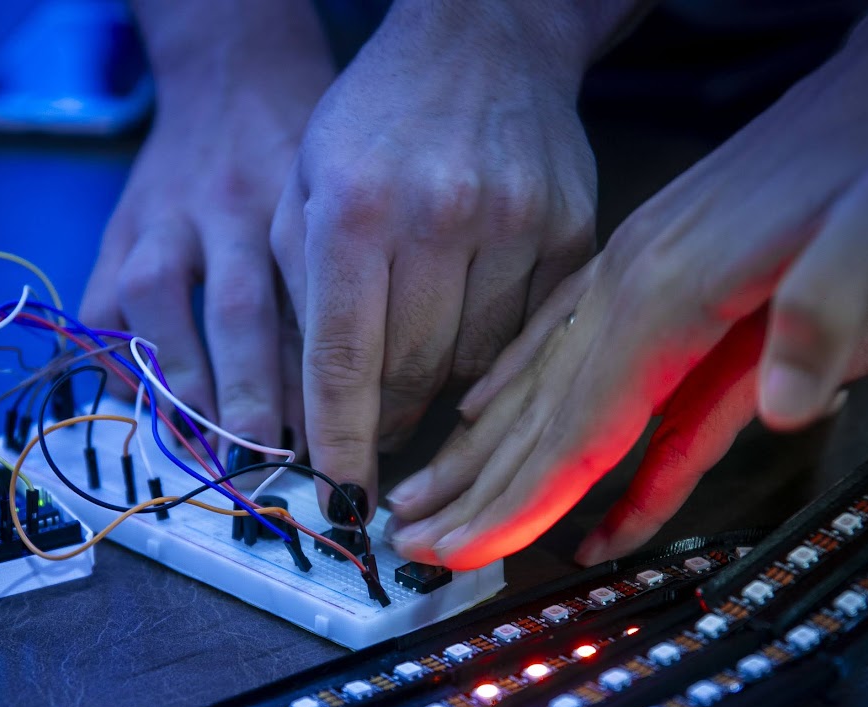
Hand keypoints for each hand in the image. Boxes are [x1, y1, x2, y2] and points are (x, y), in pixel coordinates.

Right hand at [80, 2, 332, 447]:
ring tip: (202, 443)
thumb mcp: (340, 208)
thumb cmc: (303, 161)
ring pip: (161, 302)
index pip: (314, 309)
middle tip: (268, 458)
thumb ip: (343, 290)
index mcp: (299, 207)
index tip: (334, 447)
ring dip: (181, 381)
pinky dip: (118, 359)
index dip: (320, 386)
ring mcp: (164, 218)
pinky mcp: (119, 231)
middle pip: (240, 309)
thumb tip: (358, 406)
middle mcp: (231, 209)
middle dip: (252, 395)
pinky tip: (144, 404)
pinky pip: (103, 304)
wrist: (232, 76)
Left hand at [270, 1, 598, 514]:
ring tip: (420, 362)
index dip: (338, 444)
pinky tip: (470, 328)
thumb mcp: (305, 187)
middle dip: (385, 422)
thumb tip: (296, 414)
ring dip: (439, 388)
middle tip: (373, 437)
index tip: (336, 499)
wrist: (487, 38)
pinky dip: (494, 355)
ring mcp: (517, 224)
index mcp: (355, 207)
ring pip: (472, 367)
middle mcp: (439, 216)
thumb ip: (296, 296)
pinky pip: (529, 337)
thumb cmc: (376, 121)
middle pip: (410, 375)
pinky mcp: (572, 232)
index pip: (343, 361)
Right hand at [386, 0, 867, 569]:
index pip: (581, 421)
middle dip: (474, 487)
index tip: (459, 551)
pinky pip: (576, 348)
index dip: (520, 496)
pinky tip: (492, 416)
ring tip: (423, 498)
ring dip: (482, 448)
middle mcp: (641, 284)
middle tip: (408, 546)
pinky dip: (524, 392)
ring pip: (544, 382)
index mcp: (678, 287)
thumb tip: (779, 407)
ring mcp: (647, 276)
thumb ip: (829, 306)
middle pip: (541, 411)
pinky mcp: (667, 271)